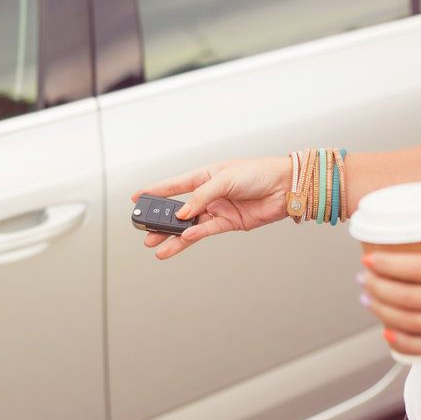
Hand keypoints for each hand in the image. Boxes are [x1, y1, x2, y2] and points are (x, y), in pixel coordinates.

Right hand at [131, 156, 290, 258]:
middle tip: (144, 230)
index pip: (174, 185)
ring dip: (173, 236)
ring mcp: (217, 210)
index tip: (136, 198)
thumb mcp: (225, 179)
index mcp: (205, 176)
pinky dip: (193, 236)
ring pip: (189, 225)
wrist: (284, 187)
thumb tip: (182, 214)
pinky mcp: (228, 223)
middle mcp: (209, 194)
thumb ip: (201, 197)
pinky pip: (205, 231)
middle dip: (161, 221)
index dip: (155, 191)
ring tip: (156, 246)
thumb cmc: (258, 173)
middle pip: (178, 210)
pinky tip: (182, 240)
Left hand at [361, 243, 420, 354]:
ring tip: (369, 301)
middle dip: (378, 288)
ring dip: (382, 313)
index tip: (369, 260)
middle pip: (406, 297)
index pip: (416, 268)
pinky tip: (388, 335)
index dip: (387, 265)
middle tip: (363, 279)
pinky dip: (403, 344)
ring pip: (411, 324)